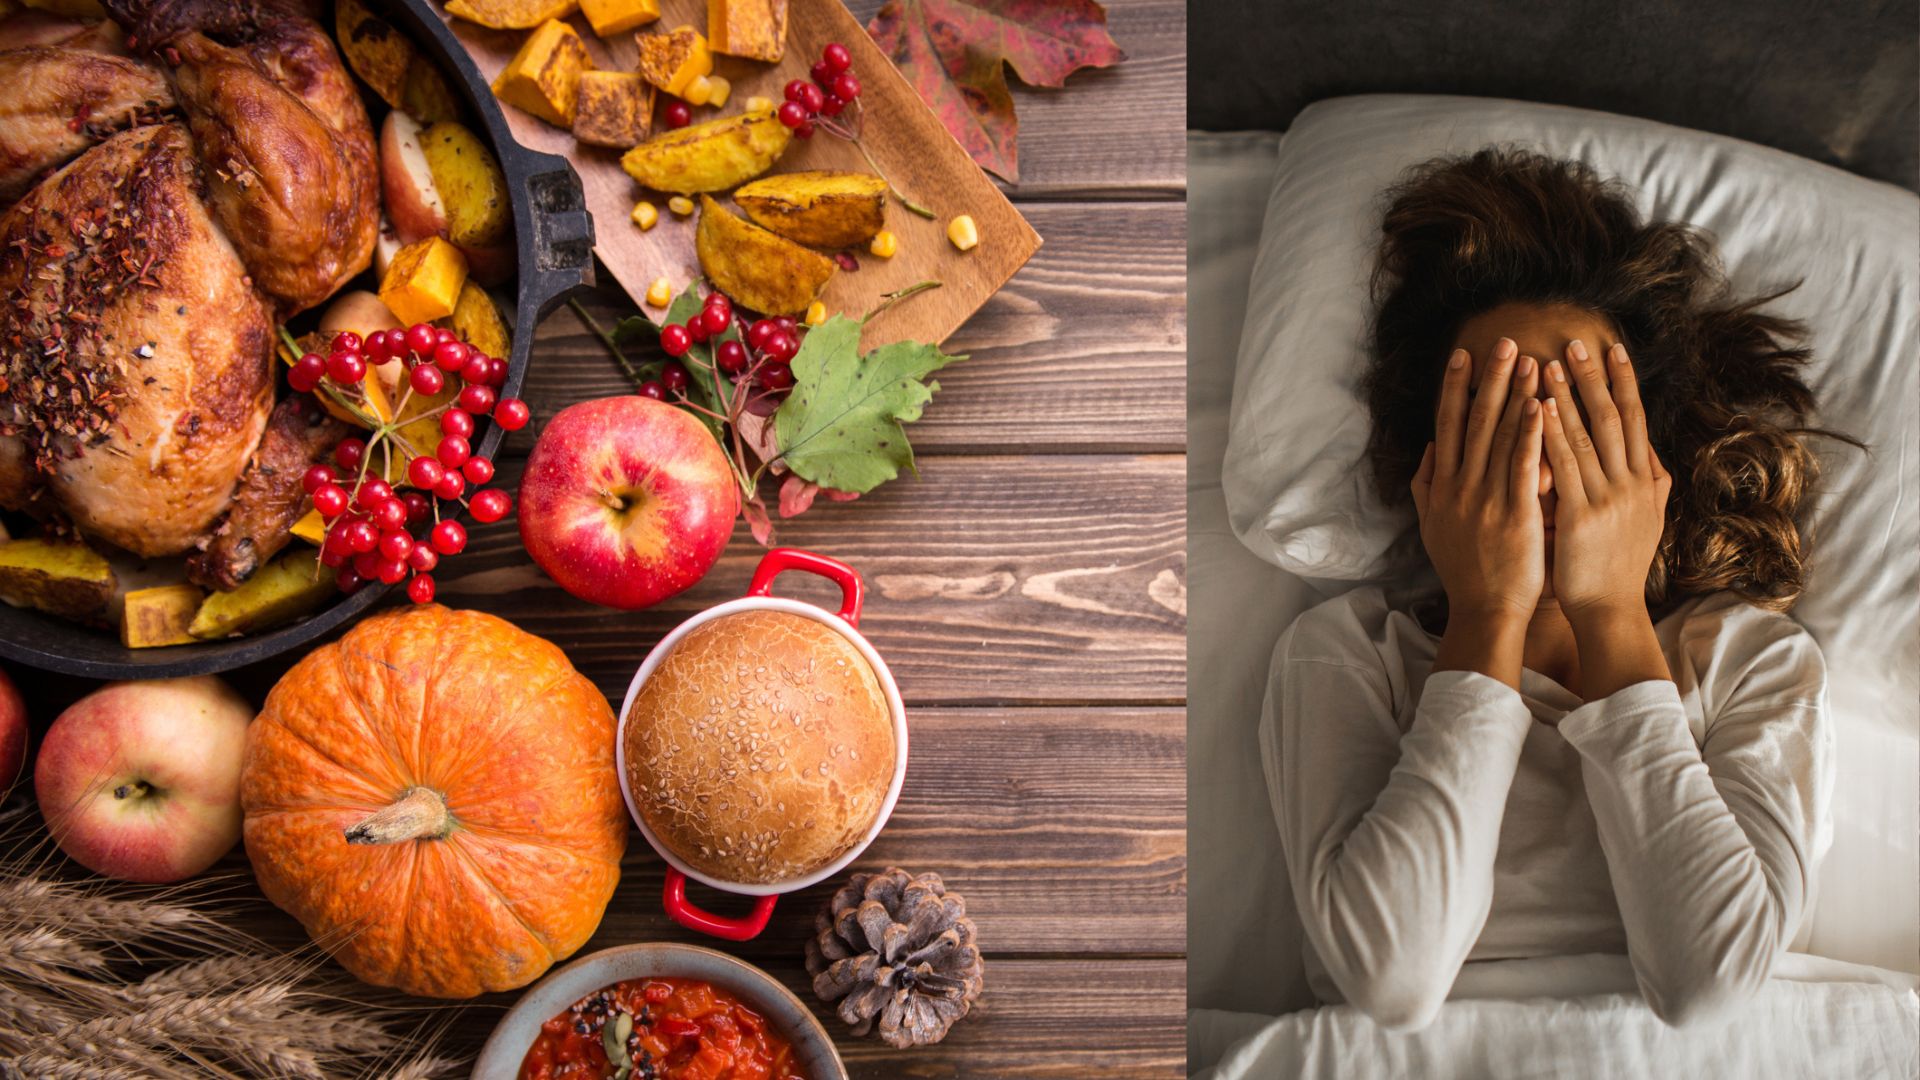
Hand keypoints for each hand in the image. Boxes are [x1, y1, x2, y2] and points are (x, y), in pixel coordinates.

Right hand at [1412, 338, 1545, 625]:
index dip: (1454, 388)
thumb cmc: (1464, 571)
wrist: (1484, 610)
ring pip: (1500, 437)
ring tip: (1530, 360)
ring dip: (1515, 395)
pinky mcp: (1515, 514)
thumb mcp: (1433, 526)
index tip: (1463, 356)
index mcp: (1443, 487)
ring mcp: (1486, 499)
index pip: (1448, 426)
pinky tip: (1540, 406)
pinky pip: (1523, 466)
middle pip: (1473, 422)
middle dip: (1489, 379)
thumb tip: (1429, 451)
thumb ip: (1427, 487)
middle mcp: (1460, 487)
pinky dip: (1530, 434)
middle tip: (1503, 342)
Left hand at [1540, 341, 1671, 619]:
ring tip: (1548, 363)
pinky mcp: (1582, 517)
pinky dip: (1553, 435)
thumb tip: (1655, 456)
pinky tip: (1539, 409)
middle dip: (1594, 378)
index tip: (1613, 349)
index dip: (1625, 383)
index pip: (1636, 420)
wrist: (1610, 609)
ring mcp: (1608, 499)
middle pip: (1614, 418)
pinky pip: (1566, 467)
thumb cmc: (1619, 566)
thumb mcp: (1647, 521)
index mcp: (1644, 481)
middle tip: (1576, 342)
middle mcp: (1631, 484)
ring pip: (1588, 436)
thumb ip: (1652, 486)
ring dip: (1567, 397)